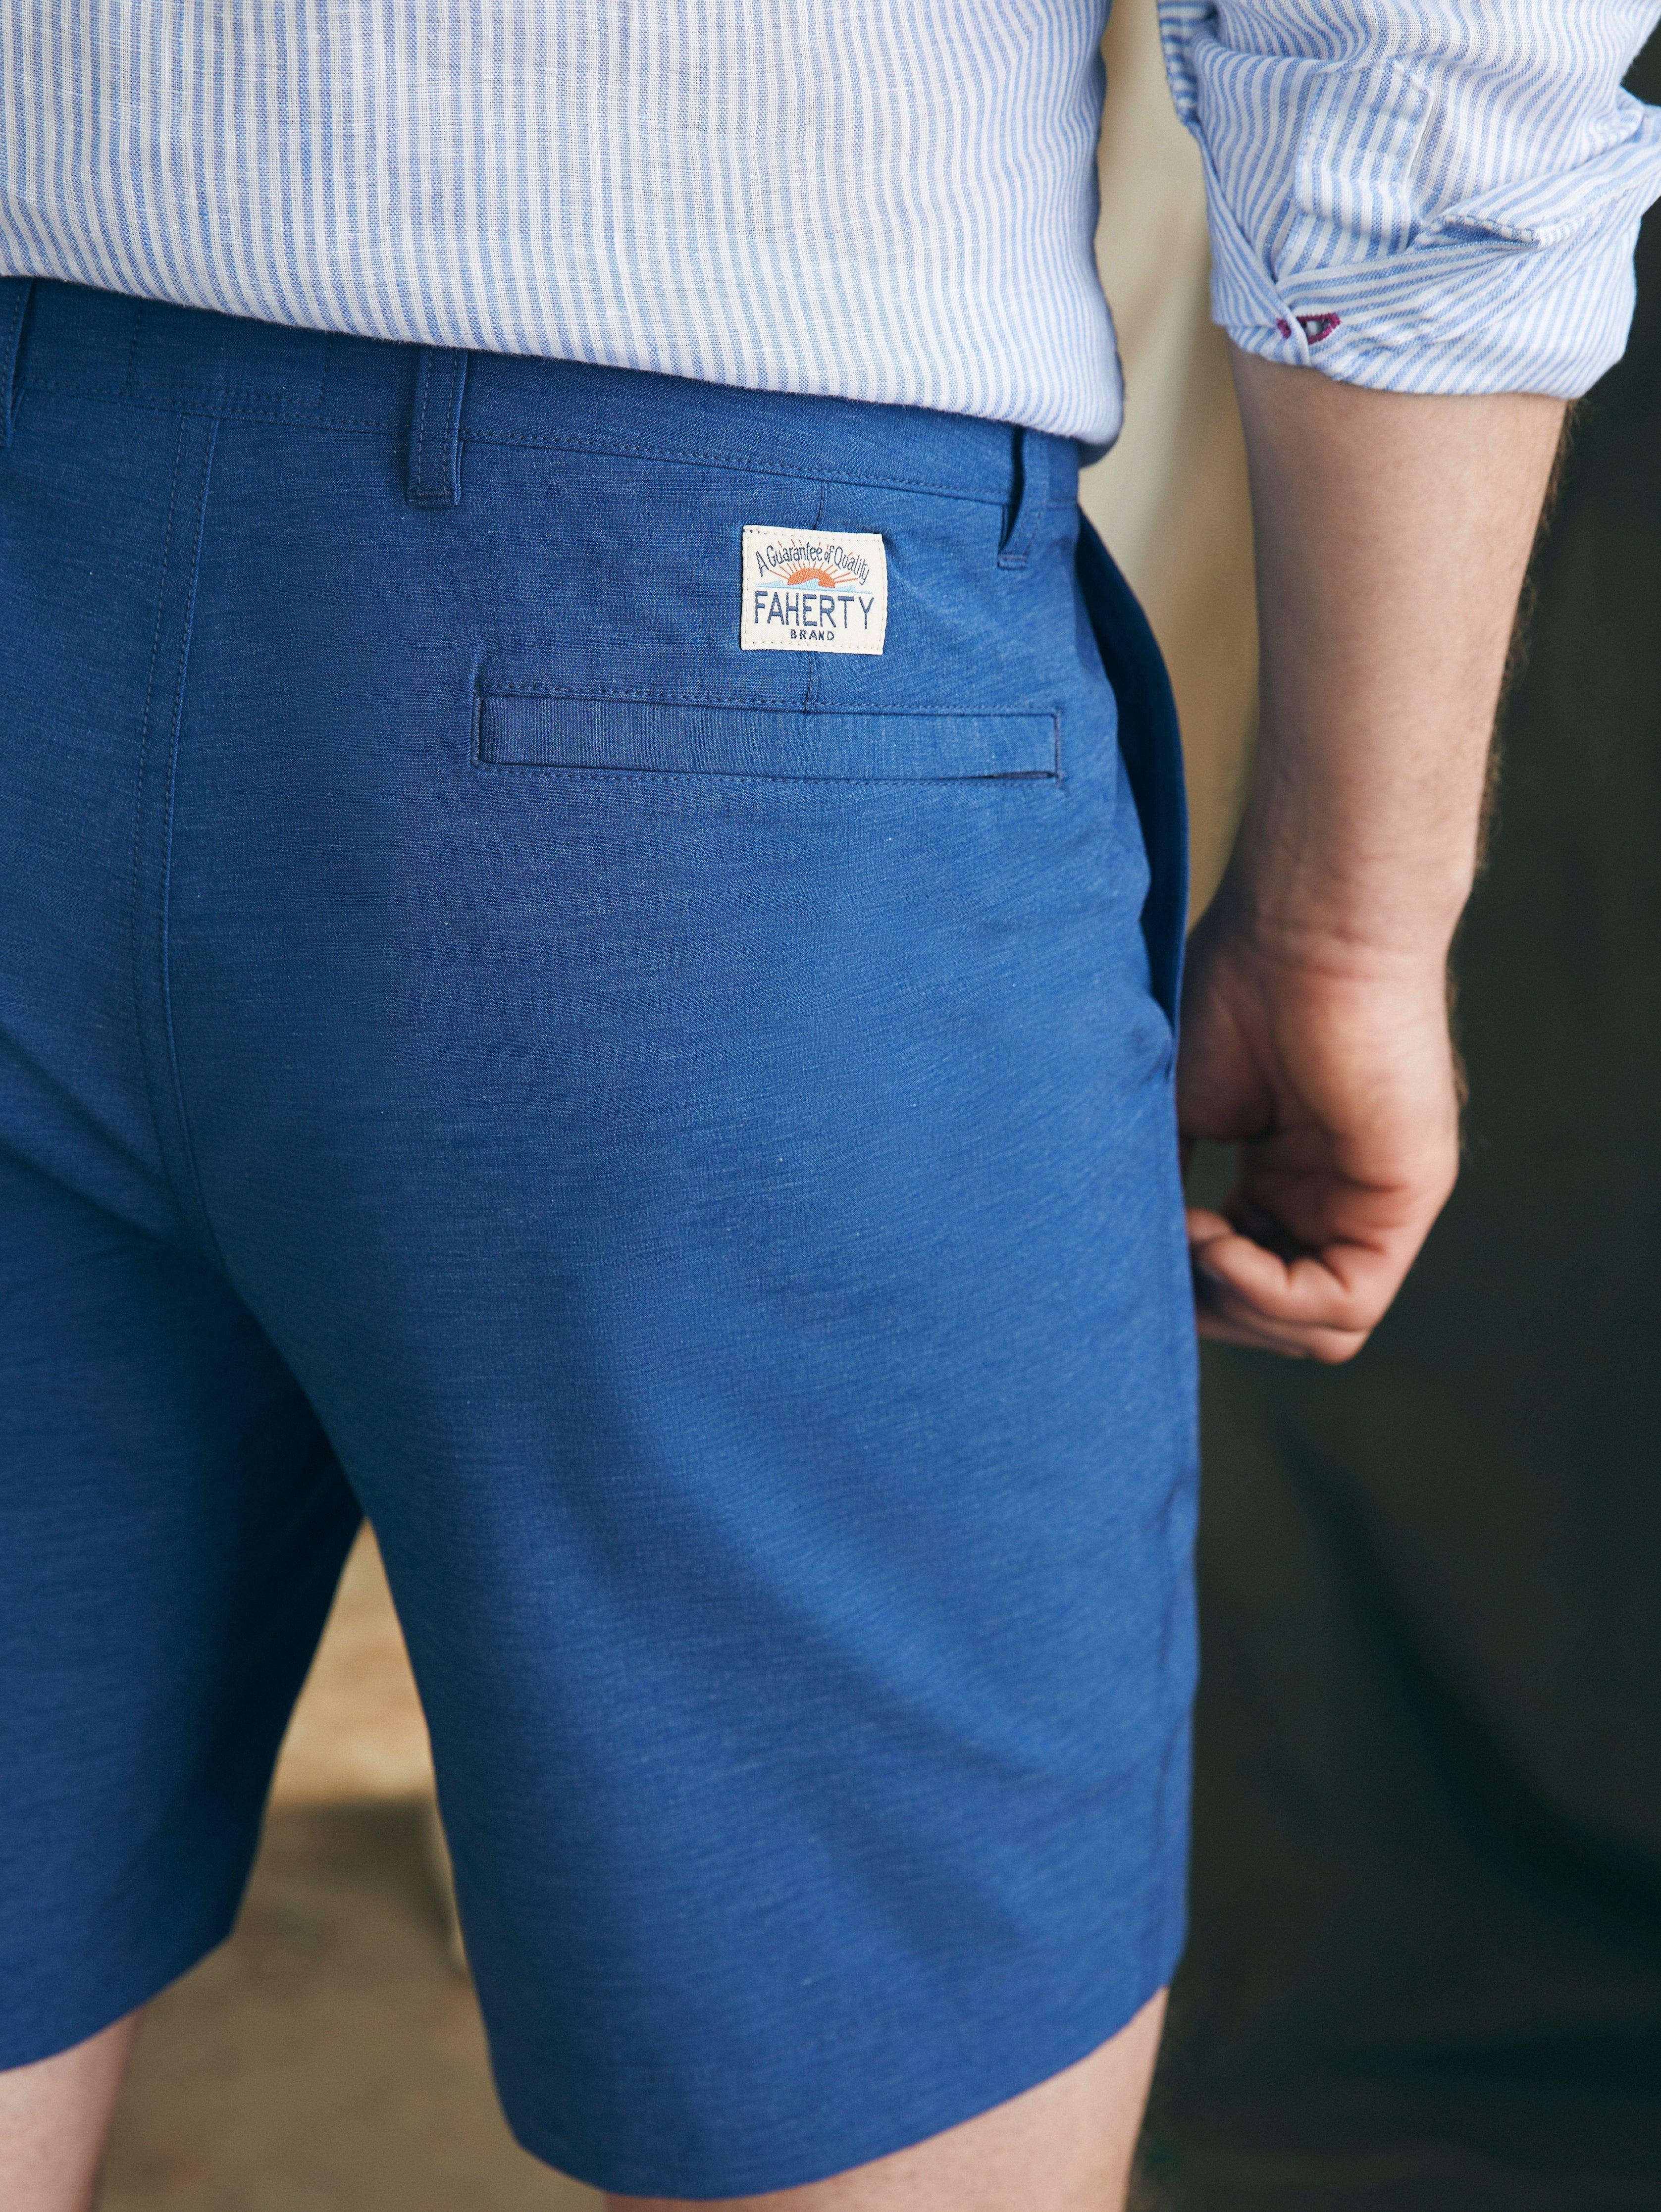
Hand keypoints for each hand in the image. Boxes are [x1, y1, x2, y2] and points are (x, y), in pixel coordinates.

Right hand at [1176, 896, 1461, 1361]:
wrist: (1300, 925)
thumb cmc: (1233, 988)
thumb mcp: (1170, 1109)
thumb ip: (1158, 1188)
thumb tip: (1123, 1267)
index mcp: (1284, 1178)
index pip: (1245, 1284)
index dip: (1187, 1286)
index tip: (1136, 1237)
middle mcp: (1332, 1199)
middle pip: (1279, 1322)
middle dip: (1209, 1307)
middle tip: (1163, 1245)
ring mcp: (1371, 1204)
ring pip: (1319, 1332)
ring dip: (1237, 1306)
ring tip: (1192, 1237)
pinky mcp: (1402, 1202)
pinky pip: (1345, 1306)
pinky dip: (1269, 1293)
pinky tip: (1218, 1238)